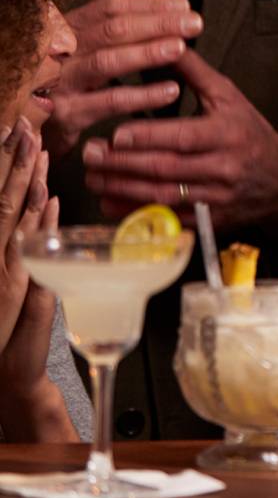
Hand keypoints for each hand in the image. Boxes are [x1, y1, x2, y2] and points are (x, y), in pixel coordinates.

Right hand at [0, 138, 72, 441]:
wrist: (4, 372)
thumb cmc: (8, 327)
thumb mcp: (21, 277)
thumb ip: (36, 239)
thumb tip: (50, 203)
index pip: (3, 195)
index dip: (10, 163)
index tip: (17, 132)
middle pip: (5, 197)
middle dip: (15, 160)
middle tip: (23, 125)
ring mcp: (4, 266)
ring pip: (15, 214)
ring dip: (27, 181)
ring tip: (36, 148)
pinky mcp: (18, 285)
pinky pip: (30, 248)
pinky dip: (42, 224)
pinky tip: (52, 201)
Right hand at [46, 0, 200, 157]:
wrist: (30, 122)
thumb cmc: (64, 72)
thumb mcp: (80, 36)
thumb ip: (103, 3)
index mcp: (67, 27)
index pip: (111, 6)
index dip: (149, 4)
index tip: (184, 5)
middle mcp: (61, 50)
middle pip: (112, 30)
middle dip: (157, 24)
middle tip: (195, 23)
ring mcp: (61, 82)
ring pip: (107, 62)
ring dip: (147, 54)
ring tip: (181, 48)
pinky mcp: (66, 115)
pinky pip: (108, 102)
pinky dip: (142, 96)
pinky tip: (171, 90)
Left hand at [82, 49, 277, 229]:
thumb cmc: (249, 132)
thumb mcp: (229, 97)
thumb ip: (196, 73)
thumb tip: (168, 43)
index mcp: (227, 134)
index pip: (183, 136)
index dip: (148, 136)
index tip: (116, 133)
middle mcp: (222, 168)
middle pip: (166, 167)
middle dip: (123, 163)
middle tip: (90, 153)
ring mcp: (216, 198)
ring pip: (163, 195)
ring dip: (123, 188)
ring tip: (93, 177)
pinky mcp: (209, 219)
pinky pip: (168, 218)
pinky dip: (137, 212)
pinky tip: (110, 202)